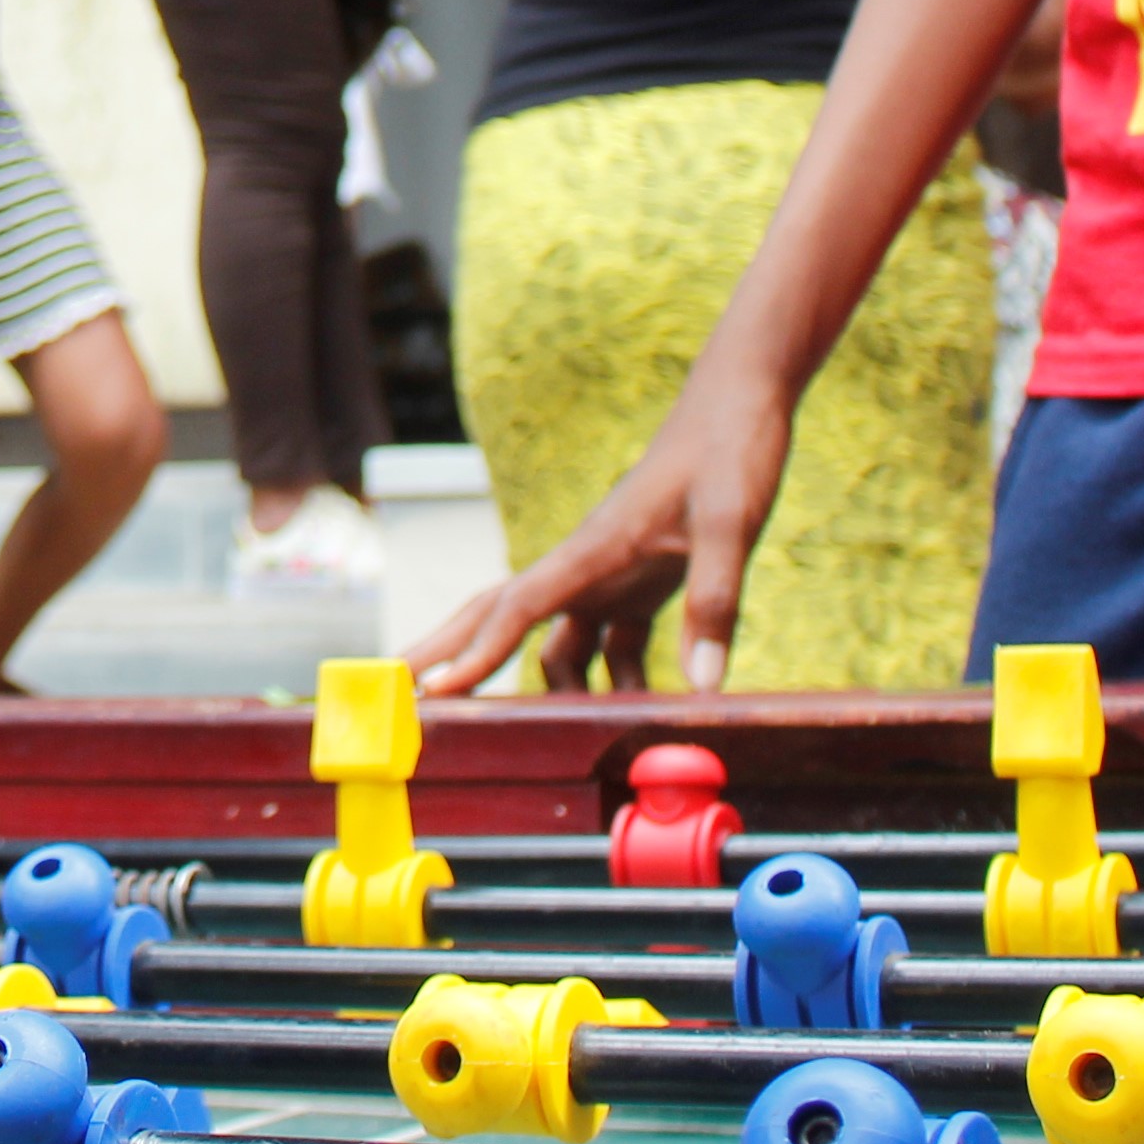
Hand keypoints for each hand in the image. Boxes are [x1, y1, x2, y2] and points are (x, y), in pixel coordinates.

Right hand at [407, 356, 796, 694]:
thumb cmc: (730, 447)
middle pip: (499, 614)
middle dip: (452, 656)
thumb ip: (715, 601)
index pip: (516, 605)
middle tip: (402, 700)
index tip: (431, 692)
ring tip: (558, 743)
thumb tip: (702, 687)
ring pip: (555, 640)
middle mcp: (588, 564)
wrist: (740, 400)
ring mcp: (611, 573)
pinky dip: (619, 680)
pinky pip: (612, 642)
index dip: (473, 652)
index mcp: (593, 547)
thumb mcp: (732, 522)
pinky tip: (648, 709)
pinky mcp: (642, 580)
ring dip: (556, 690)